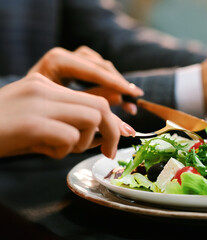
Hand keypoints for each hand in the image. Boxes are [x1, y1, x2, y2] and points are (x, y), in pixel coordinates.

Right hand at [0, 73, 135, 158]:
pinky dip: (64, 150)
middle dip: (113, 131)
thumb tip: (103, 136)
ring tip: (62, 148)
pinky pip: (68, 136)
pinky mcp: (30, 123)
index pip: (95, 97)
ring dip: (85, 141)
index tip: (122, 136)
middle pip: (100, 106)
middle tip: (109, 153)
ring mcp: (37, 103)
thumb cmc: (0, 133)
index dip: (114, 120)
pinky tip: (44, 151)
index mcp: (45, 85)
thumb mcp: (36, 121)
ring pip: (91, 118)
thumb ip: (67, 122)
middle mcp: (43, 88)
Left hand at [28, 46, 142, 114]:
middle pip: (101, 66)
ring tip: (126, 100)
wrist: (15, 110)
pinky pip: (96, 68)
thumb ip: (94, 106)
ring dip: (115, 82)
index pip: (96, 71)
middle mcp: (62, 55)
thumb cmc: (35, 113)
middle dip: (120, 84)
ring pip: (101, 65)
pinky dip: (107, 81)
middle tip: (134, 98)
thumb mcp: (65, 110)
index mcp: (57, 61)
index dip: (118, 84)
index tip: (135, 95)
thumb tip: (123, 105)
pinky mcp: (70, 64)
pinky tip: (114, 95)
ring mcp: (66, 57)